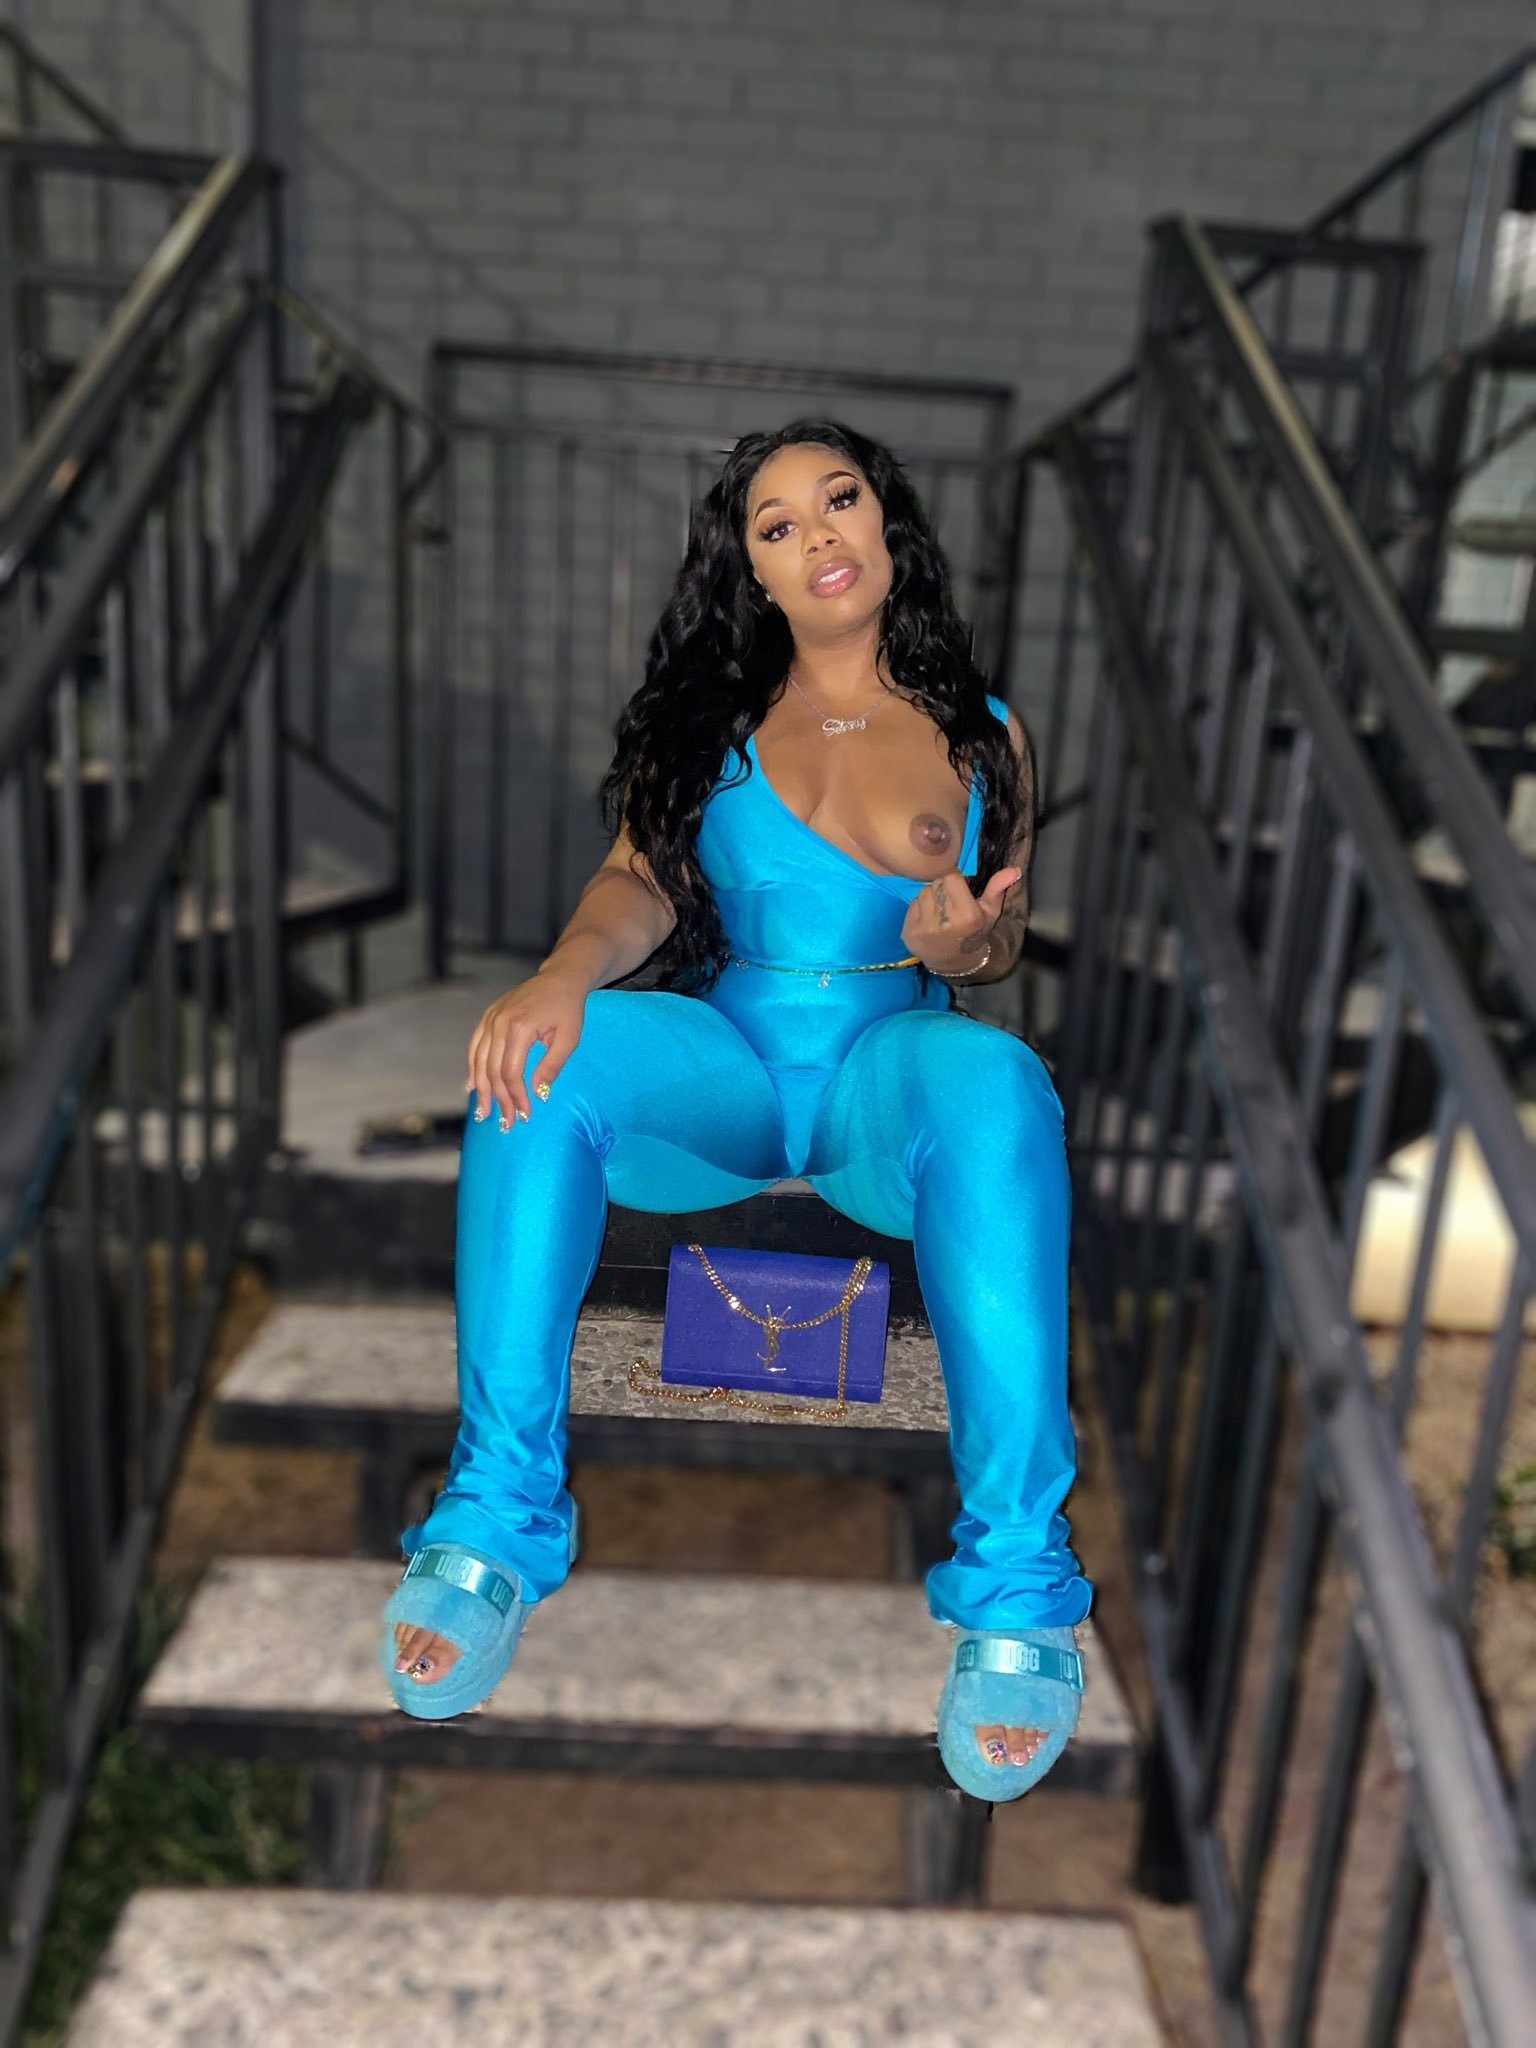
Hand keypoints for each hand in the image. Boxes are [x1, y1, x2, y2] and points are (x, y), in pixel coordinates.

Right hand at [466, 961, 588, 1128]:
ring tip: (483, 1113)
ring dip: (481, 1090)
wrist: (560, 978)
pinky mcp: (488, 1016)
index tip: (524, 1114)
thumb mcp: (569, 1039)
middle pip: (492, 1070)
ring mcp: (490, 1018)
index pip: (511, 1072)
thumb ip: (552, 1066)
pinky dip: (473, 1069)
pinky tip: (472, 1088)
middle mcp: (499, 1022)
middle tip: (506, 1122)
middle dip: (499, 1099)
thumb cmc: (568, 1008)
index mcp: (520, 1027)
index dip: (516, 1096)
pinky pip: (475, 1047)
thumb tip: (539, 1094)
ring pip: (479, 1061)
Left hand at [901, 866, 1021, 977]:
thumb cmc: (975, 934)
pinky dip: (919, 910)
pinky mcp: (909, 932)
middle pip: (936, 883)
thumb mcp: (990, 913)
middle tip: (950, 903)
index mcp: (967, 915)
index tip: (960, 892)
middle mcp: (945, 921)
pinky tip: (928, 921)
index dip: (956, 882)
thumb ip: (997, 889)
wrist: (955, 964)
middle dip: (943, 889)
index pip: (952, 878)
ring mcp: (924, 928)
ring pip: (923, 893)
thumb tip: (1014, 869)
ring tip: (940, 912)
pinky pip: (912, 906)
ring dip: (931, 898)